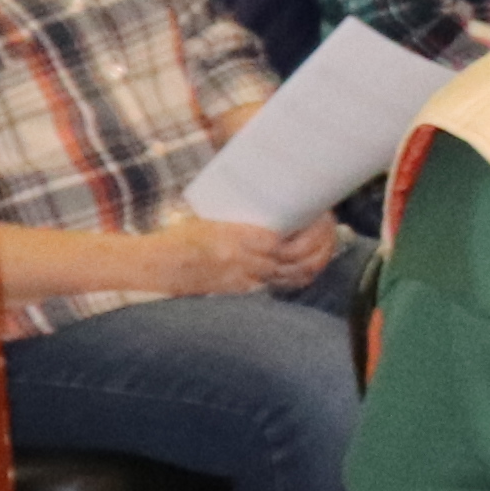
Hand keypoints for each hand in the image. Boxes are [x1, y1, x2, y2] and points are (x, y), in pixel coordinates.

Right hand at [140, 216, 331, 298]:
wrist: (159, 265)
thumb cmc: (184, 235)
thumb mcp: (212, 218)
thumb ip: (243, 220)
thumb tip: (274, 201)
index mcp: (234, 238)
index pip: (280, 241)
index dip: (308, 233)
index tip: (321, 216)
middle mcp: (241, 261)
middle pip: (292, 259)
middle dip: (318, 244)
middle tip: (329, 227)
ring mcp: (242, 278)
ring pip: (289, 275)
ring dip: (313, 262)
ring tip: (325, 246)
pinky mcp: (240, 289)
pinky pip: (277, 285)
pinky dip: (297, 277)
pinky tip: (309, 267)